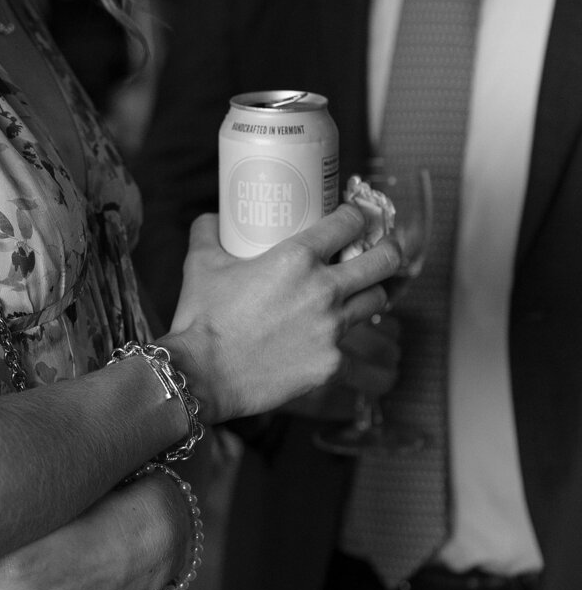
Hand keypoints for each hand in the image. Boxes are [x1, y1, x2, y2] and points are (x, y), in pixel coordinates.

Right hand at [166, 206, 400, 421]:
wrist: (204, 375)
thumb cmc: (203, 317)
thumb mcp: (200, 262)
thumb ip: (209, 231)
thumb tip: (217, 218)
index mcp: (297, 257)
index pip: (350, 222)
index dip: (357, 214)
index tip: (355, 216)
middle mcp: (325, 290)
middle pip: (385, 260)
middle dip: (388, 248)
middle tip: (380, 247)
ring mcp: (333, 329)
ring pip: (377, 300)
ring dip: (369, 291)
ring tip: (357, 291)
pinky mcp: (332, 363)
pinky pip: (348, 343)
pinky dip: (338, 336)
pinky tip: (322, 336)